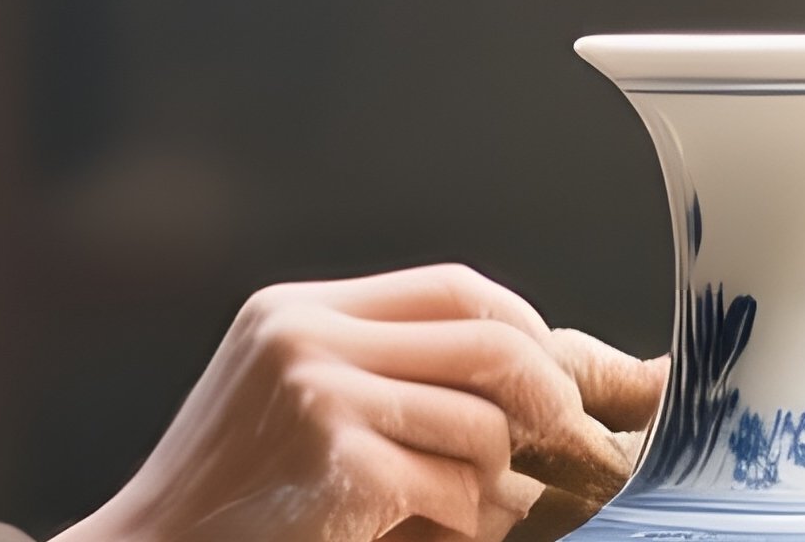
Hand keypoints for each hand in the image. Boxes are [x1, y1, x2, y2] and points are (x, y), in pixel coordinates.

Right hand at [76, 262, 667, 541]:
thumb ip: (382, 373)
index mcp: (298, 309)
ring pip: (484, 423)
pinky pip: (458, 491)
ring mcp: (318, 393)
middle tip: (569, 450)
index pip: (453, 286)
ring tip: (455, 511)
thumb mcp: (291, 401)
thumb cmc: (232, 498)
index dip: (527, 330)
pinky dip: (463, 525)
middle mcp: (306, 333)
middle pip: (487, 336)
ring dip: (496, 486)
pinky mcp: (337, 463)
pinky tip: (419, 533)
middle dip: (550, 398)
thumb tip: (530, 380)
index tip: (572, 382)